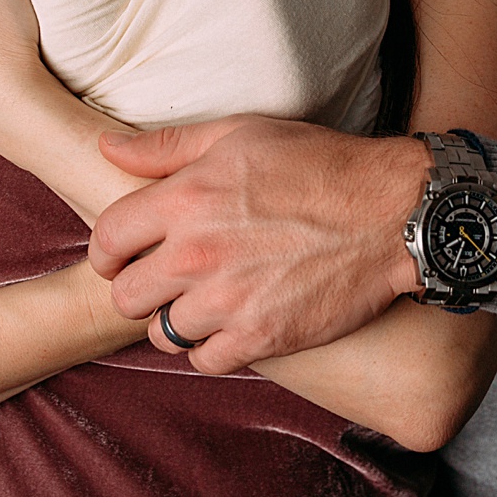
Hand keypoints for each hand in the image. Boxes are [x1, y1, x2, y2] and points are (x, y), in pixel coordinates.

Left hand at [88, 117, 429, 374]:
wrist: (391, 212)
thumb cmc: (319, 165)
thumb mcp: (240, 134)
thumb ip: (166, 146)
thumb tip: (104, 149)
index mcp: (185, 198)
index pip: (107, 238)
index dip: (106, 250)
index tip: (118, 256)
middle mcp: (197, 253)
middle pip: (125, 295)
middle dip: (138, 288)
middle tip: (161, 281)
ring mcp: (229, 300)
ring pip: (162, 334)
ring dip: (175, 321)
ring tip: (200, 303)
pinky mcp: (262, 337)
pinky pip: (205, 362)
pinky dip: (211, 349)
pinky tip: (229, 325)